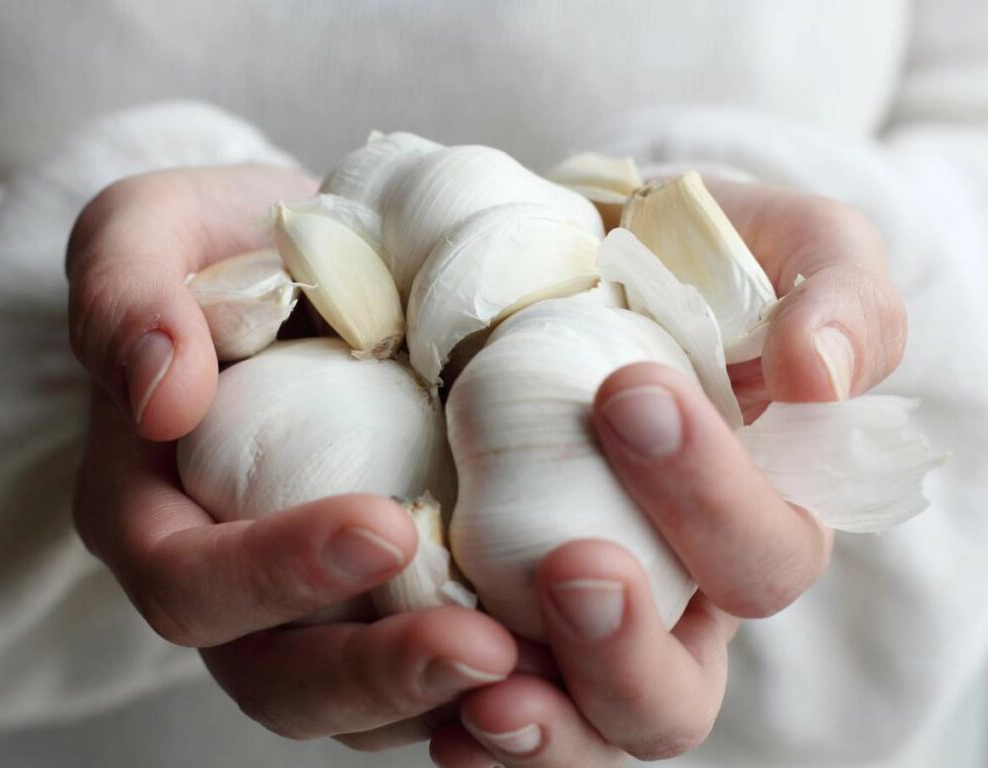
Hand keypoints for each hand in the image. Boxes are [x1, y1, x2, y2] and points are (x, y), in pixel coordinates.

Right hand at [68, 167, 516, 746]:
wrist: (312, 258)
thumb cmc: (225, 245)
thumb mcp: (152, 232)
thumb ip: (127, 294)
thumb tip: (160, 395)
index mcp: (149, 507)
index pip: (188, 578)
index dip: (274, 572)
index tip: (383, 525)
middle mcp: (227, 580)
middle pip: (275, 677)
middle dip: (376, 672)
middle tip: (482, 646)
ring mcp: (311, 601)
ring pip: (357, 704)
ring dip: (442, 698)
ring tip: (536, 670)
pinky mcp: (387, 596)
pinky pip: (426, 673)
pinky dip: (487, 679)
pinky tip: (561, 659)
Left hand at [429, 181, 906, 765]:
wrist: (583, 258)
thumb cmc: (699, 259)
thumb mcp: (791, 249)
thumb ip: (835, 299)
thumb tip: (816, 379)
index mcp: (756, 521)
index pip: (761, 557)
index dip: (709, 498)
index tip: (630, 396)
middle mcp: (673, 592)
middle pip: (674, 689)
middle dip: (628, 644)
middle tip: (574, 565)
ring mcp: (580, 610)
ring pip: (586, 722)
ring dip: (548, 723)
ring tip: (491, 693)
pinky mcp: (494, 604)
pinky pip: (495, 697)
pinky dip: (473, 724)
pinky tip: (440, 719)